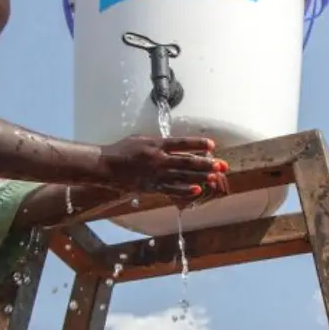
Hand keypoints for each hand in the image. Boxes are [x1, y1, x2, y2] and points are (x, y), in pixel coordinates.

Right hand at [97, 135, 227, 198]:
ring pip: (182, 175)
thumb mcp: (141, 139)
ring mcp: (156, 174)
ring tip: (215, 177)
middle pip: (187, 161)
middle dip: (206, 163)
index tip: (212, 145)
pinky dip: (185, 190)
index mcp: (156, 144)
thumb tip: (174, 144)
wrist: (106, 166)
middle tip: (222, 165)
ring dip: (201, 176)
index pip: (181, 143)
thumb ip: (158, 142)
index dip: (198, 144)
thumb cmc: (122, 150)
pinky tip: (197, 190)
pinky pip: (171, 189)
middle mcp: (158, 158)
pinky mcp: (151, 186)